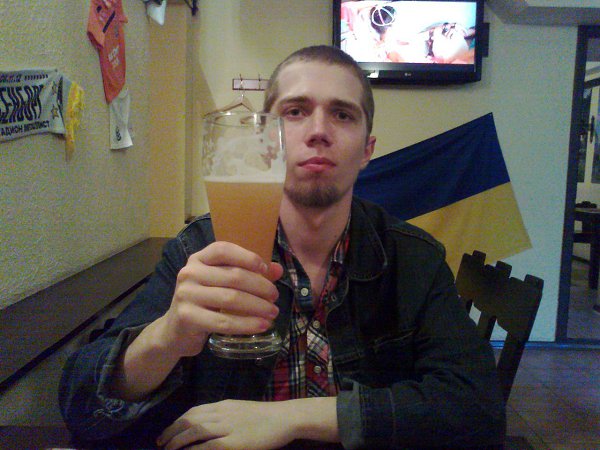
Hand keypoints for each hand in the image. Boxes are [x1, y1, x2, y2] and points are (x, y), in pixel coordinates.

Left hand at [156, 400, 296, 449]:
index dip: (177, 421)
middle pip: (189, 419)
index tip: (168, 431)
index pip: (194, 411)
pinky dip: (193, 449)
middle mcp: (222, 413)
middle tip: (160, 442)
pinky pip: (208, 445)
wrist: (284, 418)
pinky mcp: (234, 442)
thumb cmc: (265, 416)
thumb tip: (207, 426)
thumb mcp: (241, 410)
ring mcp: (227, 427)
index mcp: (224, 405)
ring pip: (195, 430)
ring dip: (177, 441)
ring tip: (167, 449)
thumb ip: (224, 416)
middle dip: (172, 431)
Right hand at [157, 241, 283, 357]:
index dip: (247, 257)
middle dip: (261, 286)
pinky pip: (223, 321)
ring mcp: (186, 294)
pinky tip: (261, 326)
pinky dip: (247, 324)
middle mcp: (189, 273)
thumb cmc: (204, 302)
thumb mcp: (222, 284)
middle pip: (233, 276)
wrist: (175, 331)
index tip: (266, 269)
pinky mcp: (187, 317)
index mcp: (198, 259)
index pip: (223, 250)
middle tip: (275, 297)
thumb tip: (278, 269)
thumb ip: (248, 273)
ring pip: (231, 299)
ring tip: (273, 313)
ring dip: (258, 307)